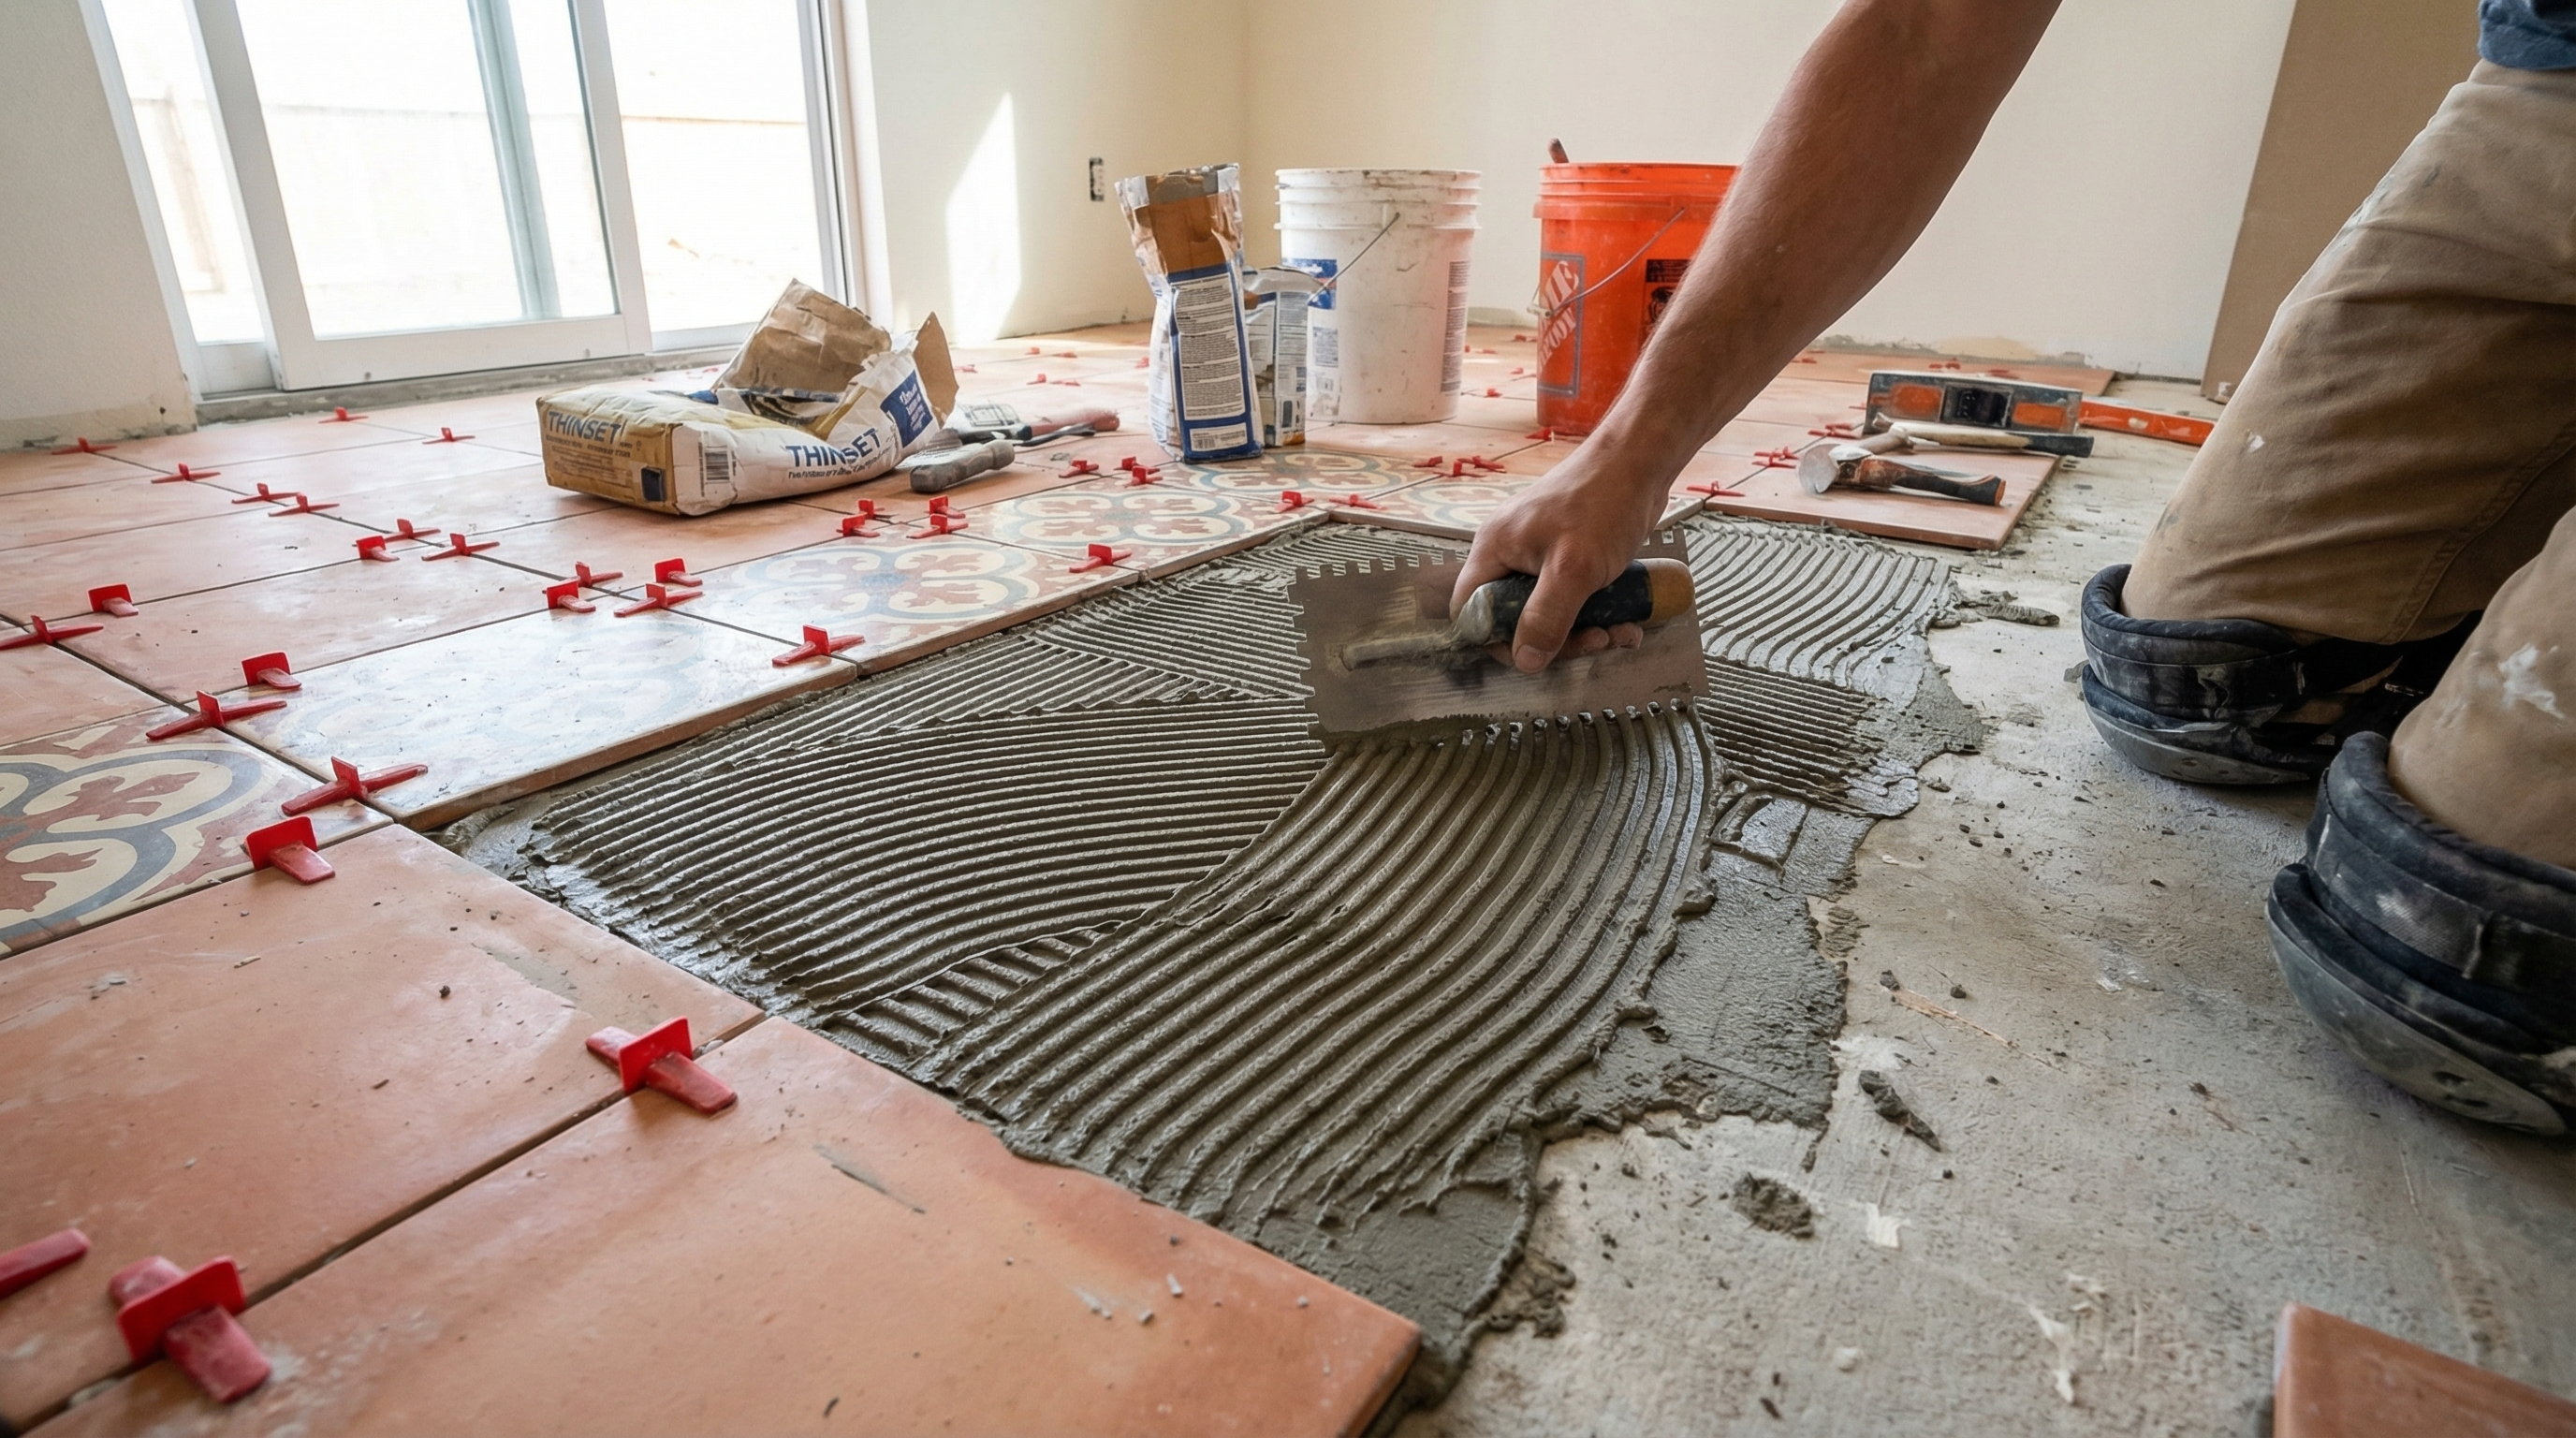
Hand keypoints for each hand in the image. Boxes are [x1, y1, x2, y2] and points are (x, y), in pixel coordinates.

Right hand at [1452, 436, 1673, 672]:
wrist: (1641, 460)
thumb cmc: (1603, 501)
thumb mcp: (1573, 569)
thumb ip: (1545, 618)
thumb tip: (1525, 662)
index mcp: (1495, 550)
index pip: (1470, 610)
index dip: (1496, 640)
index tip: (1535, 653)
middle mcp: (1512, 554)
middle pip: (1515, 617)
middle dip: (1557, 639)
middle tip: (1594, 642)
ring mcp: (1541, 555)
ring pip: (1550, 612)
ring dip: (1585, 631)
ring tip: (1620, 631)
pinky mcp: (1569, 556)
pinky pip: (1574, 598)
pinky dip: (1599, 614)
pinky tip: (1628, 621)